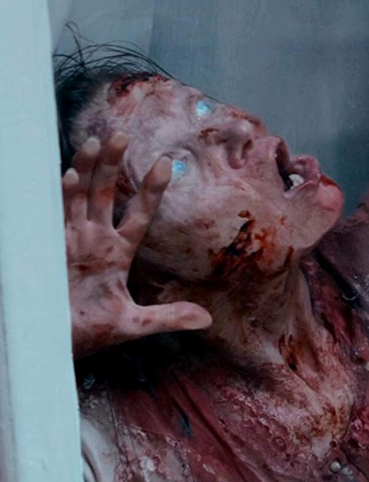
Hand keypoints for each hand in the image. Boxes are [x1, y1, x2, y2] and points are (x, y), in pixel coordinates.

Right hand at [63, 133, 211, 357]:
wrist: (52, 346)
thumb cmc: (90, 333)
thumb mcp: (134, 324)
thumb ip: (168, 317)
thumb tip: (207, 319)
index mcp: (117, 253)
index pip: (139, 213)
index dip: (151, 190)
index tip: (167, 163)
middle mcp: (93, 240)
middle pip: (104, 194)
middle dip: (112, 165)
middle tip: (122, 135)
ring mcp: (70, 241)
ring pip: (80, 196)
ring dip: (87, 170)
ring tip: (97, 143)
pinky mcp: (49, 248)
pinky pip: (56, 215)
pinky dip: (63, 196)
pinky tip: (70, 176)